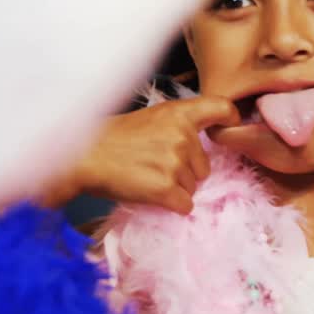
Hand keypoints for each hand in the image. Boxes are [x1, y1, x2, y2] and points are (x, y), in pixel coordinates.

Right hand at [45, 96, 238, 213]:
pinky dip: (171, 205)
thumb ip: (178, 127)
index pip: (221, 107)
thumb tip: (199, 149)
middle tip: (154, 166)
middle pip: (204, 166)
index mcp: (178, 113)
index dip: (229, 118)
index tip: (229, 125)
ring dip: (174, 188)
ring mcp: (175, 162)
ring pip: (193, 187)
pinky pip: (184, 205)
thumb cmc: (112, 139)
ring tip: (146, 177)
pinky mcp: (166, 188)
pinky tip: (150, 193)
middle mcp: (182, 135)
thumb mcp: (150, 119)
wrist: (83, 156)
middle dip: (185, 171)